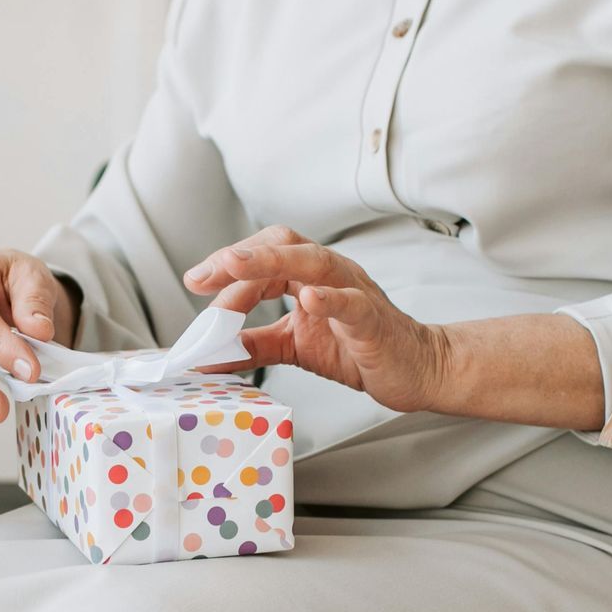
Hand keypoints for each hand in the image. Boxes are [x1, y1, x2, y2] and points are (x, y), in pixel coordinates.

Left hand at [182, 225, 451, 413]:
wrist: (415, 367)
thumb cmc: (357, 349)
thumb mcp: (292, 345)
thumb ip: (251, 345)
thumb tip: (206, 355)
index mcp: (308, 274)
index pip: (262, 258)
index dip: (227, 269)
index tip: (195, 283)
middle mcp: (330, 272)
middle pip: (282, 244)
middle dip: (240, 256)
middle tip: (202, 275)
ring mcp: (354, 290)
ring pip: (313, 262)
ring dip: (271, 261)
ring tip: (234, 265)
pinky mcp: (373, 319)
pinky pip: (352, 302)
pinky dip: (329, 299)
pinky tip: (307, 300)